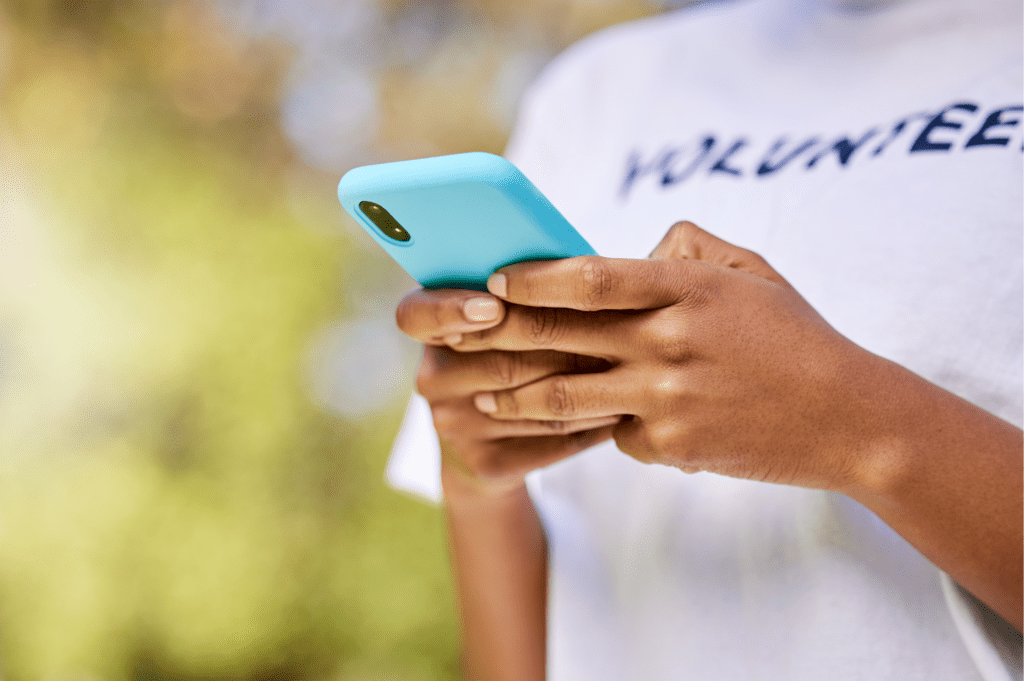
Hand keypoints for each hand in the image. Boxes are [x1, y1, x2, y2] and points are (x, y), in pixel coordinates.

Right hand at [395, 288, 619, 492]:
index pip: (416, 315)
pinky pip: (549, 438)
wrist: (493, 450)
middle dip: (563, 345)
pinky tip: (621, 407)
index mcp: (429, 332)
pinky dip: (591, 422)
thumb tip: (579, 259)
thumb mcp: (503, 322)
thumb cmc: (513, 359)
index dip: (451, 310)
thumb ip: (523, 293)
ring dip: (588, 382)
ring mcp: (452, 425)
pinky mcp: (485, 463)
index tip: (492, 307)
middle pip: (497, 360)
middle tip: (615, 329)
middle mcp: (431, 379)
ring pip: (532, 399)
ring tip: (632, 365)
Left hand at [459, 222, 884, 491]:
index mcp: (688, 288)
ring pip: (566, 397)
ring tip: (483, 394)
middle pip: (561, 336)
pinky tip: (591, 424)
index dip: (534, 277)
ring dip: (515, 396)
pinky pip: (613, 433)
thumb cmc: (793, 336)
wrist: (846, 418)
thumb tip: (634, 250)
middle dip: (500, 333)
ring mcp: (667, 399)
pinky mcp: (670, 447)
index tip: (495, 278)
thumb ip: (687, 249)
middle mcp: (669, 342)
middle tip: (458, 332)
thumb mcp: (750, 271)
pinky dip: (601, 426)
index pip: (591, 277)